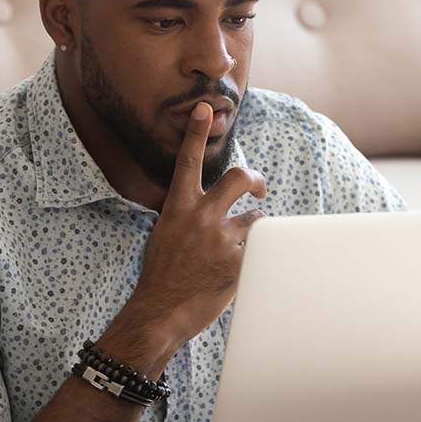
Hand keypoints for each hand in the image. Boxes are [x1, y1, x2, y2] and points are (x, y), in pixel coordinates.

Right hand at [123, 102, 267, 349]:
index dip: (196, 132)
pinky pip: (261, 252)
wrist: (159, 313)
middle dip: (254, 180)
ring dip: (255, 235)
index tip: (205, 108)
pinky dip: (256, 262)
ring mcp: (220, 239)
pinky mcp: (238, 262)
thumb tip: (207, 212)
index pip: (188, 162)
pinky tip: (240, 276)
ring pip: (256, 222)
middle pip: (239, 178)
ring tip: (243, 254)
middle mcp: (200, 217)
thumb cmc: (160, 278)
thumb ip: (186, 218)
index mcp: (178, 209)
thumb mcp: (165, 237)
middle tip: (259, 190)